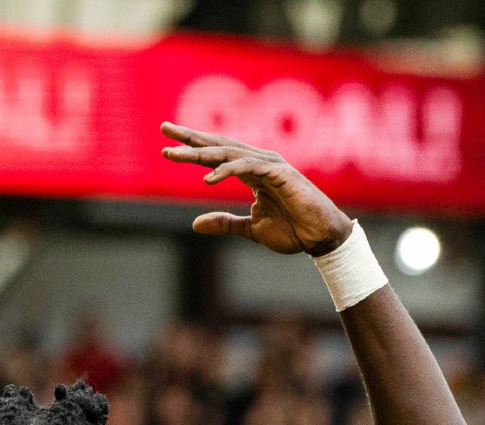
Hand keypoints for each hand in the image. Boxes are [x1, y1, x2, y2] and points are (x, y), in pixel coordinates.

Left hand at [160, 123, 351, 256]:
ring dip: (200, 153)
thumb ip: (225, 224)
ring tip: (174, 155)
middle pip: (218, 145)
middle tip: (164, 128)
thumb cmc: (292, 231)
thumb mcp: (251, 229)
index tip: (167, 145)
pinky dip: (227, 171)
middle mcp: (258, 161)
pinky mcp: (279, 173)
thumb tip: (194, 223)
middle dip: (190, 137)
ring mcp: (269, 164)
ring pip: (228, 153)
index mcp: (251, 171)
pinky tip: (207, 179)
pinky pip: (247, 168)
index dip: (193, 147)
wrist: (320, 237)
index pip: (216, 155)